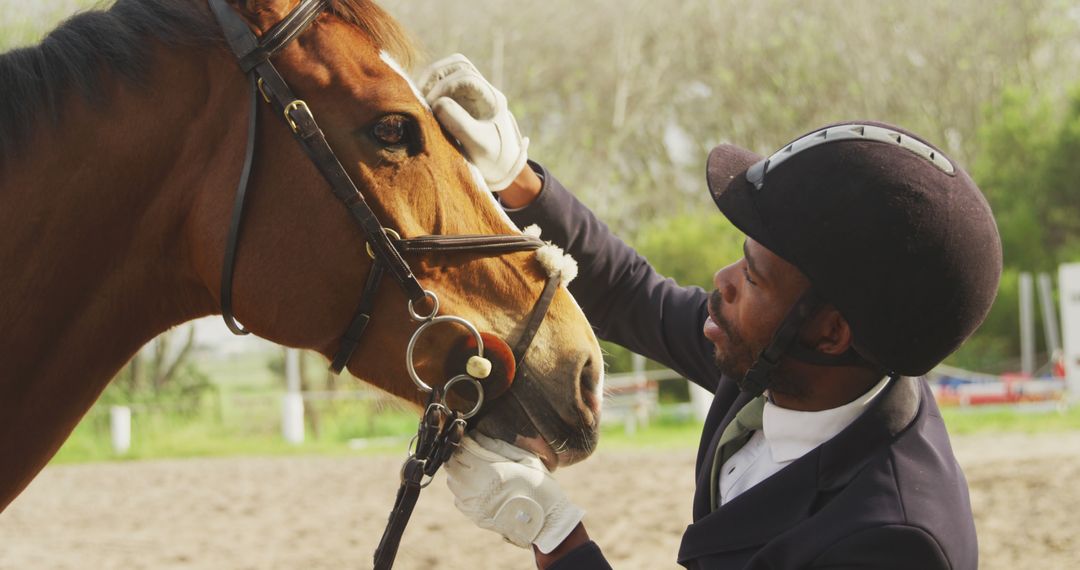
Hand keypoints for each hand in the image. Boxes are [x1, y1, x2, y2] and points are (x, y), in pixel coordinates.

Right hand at [418, 54, 528, 190]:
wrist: (502, 169)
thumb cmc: (494, 159)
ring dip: (431, 80)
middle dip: (435, 76)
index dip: (445, 86)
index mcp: (492, 98)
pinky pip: (443, 83)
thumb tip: (437, 103)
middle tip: (420, 96)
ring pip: (449, 70)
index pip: (466, 76)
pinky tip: (420, 104)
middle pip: (458, 65)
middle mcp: (483, 90)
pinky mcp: (461, 101)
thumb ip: (460, 123)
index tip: (431, 106)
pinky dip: (429, 88)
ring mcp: (472, 94)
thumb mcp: (479, 145)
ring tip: (418, 98)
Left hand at [444, 434, 583, 553]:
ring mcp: (473, 504)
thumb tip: (478, 436)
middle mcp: (477, 488)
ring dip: (459, 472)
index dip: (464, 441)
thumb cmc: (539, 487)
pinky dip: (463, 490)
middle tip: (470, 452)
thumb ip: (499, 446)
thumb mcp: (526, 459)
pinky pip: (458, 498)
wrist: (544, 522)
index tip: (471, 438)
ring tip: (475, 470)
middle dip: (458, 456)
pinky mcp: (473, 515)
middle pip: (451, 465)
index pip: (462, 450)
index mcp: (491, 471)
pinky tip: (479, 487)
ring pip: (452, 482)